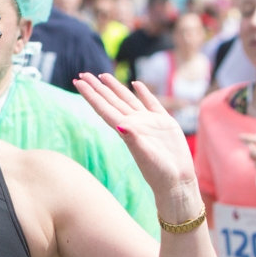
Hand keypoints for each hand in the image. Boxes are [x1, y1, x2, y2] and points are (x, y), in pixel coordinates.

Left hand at [73, 72, 197, 199]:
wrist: (177, 182)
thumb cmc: (159, 173)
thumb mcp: (146, 157)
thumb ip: (134, 140)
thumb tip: (120, 125)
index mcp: (126, 130)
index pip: (104, 108)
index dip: (91, 94)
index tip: (78, 81)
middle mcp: (134, 124)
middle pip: (111, 101)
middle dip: (97, 87)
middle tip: (83, 74)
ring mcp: (148, 122)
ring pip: (128, 99)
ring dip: (115, 88)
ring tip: (103, 76)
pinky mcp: (164, 123)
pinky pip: (151, 102)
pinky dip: (143, 92)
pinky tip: (136, 84)